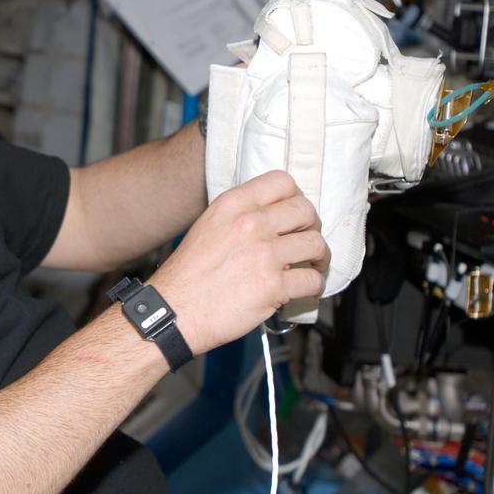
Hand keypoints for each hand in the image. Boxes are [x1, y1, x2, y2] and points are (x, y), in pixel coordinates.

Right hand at [150, 170, 328, 354]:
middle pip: (306, 210)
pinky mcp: (274, 285)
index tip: (294, 215)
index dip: (295, 198)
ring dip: (319, 258)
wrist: (174, 312)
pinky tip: (302, 290)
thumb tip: (272, 219)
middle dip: (312, 228)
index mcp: (232, 205)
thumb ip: (239, 217)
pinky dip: (313, 287)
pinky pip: (313, 280)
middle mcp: (250, 224)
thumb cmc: (187, 276)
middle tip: (306, 242)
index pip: (282, 182)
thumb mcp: (207, 228)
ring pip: (316, 244)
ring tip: (311, 267)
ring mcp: (264, 254)